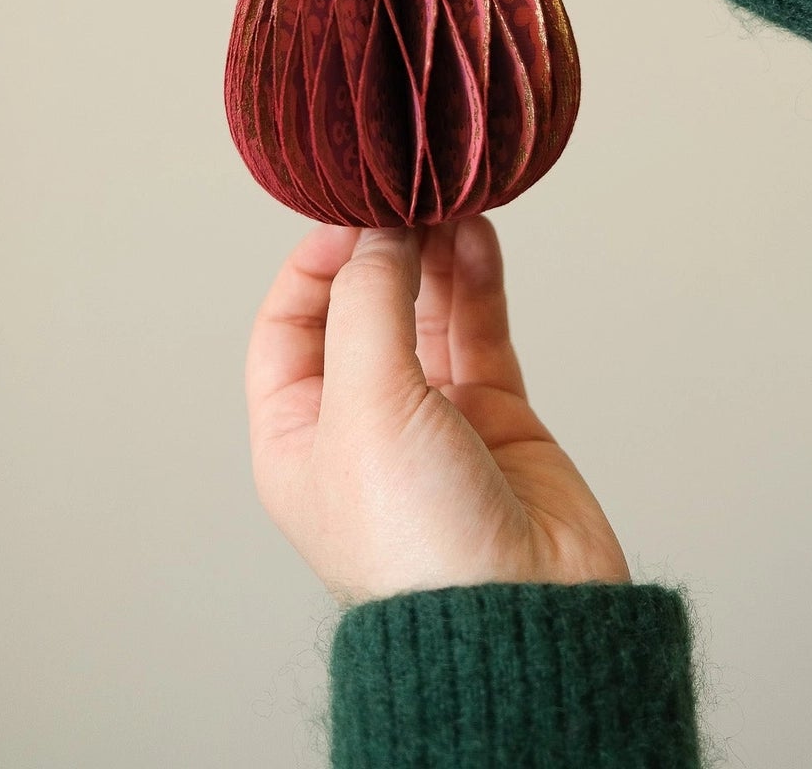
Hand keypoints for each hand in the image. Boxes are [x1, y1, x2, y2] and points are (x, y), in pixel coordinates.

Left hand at [246, 216, 629, 602]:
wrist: (523, 616)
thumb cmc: (418, 544)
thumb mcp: (366, 407)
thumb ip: (370, 304)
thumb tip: (381, 230)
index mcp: (300, 434)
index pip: (288, 324)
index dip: (315, 263)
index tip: (353, 212)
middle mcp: (362, 421)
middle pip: (363, 307)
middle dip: (384, 248)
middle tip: (411, 194)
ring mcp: (433, 417)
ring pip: (427, 310)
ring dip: (436, 254)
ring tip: (452, 200)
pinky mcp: (497, 416)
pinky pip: (480, 330)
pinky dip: (479, 281)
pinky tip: (479, 237)